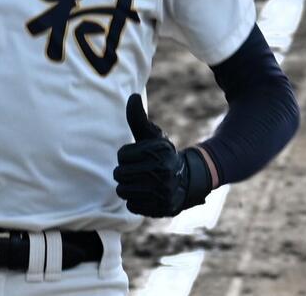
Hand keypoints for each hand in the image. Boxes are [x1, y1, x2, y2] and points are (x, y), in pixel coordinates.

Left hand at [113, 94, 211, 216]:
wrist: (186, 180)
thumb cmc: (161, 155)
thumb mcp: (151, 136)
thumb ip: (138, 118)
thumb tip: (132, 96)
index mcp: (159, 152)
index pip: (121, 155)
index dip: (126, 155)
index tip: (138, 156)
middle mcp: (163, 173)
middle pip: (119, 174)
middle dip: (124, 171)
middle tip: (137, 171)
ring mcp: (163, 193)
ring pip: (123, 191)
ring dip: (128, 187)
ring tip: (140, 182)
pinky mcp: (162, 209)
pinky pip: (131, 206)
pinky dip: (135, 201)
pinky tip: (146, 194)